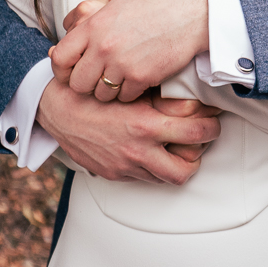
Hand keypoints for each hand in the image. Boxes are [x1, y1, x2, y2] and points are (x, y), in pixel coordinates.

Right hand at [36, 85, 220, 184]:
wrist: (55, 109)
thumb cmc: (92, 92)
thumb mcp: (130, 88)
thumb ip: (159, 96)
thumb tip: (188, 97)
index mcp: (145, 126)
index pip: (195, 134)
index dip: (210, 128)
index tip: (212, 121)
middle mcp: (137, 151)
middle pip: (184, 170)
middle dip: (196, 157)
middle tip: (198, 143)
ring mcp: (124, 166)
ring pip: (163, 177)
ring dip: (173, 164)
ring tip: (175, 147)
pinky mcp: (113, 174)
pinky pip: (141, 177)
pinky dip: (150, 166)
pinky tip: (148, 150)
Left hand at [50, 0, 209, 102]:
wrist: (193, 13)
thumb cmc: (158, 2)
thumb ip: (91, 9)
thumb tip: (69, 23)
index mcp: (93, 24)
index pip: (60, 58)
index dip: (62, 69)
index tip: (71, 71)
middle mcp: (103, 46)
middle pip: (77, 83)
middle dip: (85, 84)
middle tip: (97, 77)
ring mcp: (122, 63)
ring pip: (101, 94)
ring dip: (108, 90)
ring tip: (119, 78)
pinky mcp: (142, 77)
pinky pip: (124, 97)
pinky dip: (129, 92)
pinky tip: (137, 79)